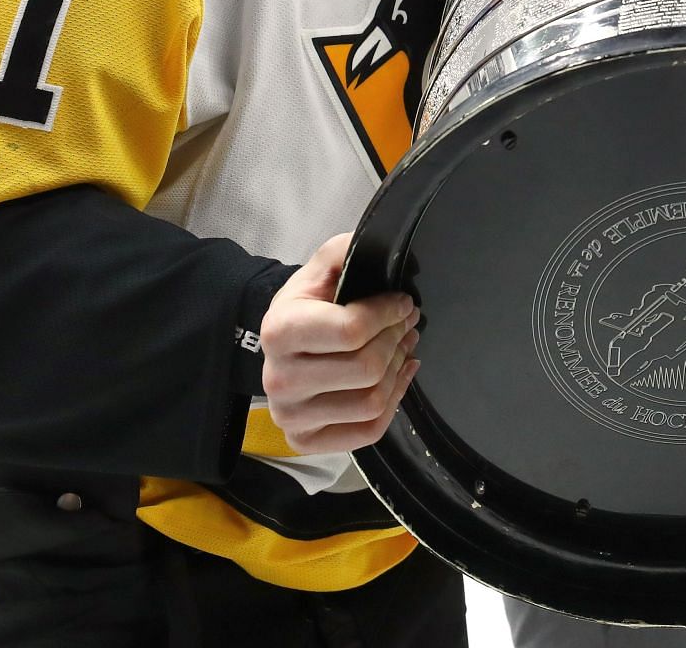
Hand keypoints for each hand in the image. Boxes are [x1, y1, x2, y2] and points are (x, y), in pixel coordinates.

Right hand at [260, 233, 419, 453]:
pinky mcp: (305, 441)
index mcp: (280, 331)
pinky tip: (396, 377)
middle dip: (396, 339)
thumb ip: (348, 251)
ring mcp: (291, 416)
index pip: (352, 330)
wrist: (282, 342)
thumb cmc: (308, 304)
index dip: (388, 313)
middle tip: (407, 323)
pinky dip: (392, 402)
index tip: (402, 302)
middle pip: (366, 368)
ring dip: (397, 369)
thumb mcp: (323, 267)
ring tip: (404, 346)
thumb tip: (379, 244)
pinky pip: (367, 432)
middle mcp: (279, 379)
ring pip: (370, 402)